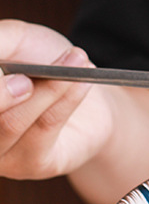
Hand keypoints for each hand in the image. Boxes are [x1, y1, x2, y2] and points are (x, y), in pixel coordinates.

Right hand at [0, 19, 113, 180]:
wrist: (85, 87)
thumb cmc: (42, 59)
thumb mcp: (17, 38)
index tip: (2, 67)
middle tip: (26, 78)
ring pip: (9, 123)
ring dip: (46, 90)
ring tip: (76, 60)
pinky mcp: (30, 165)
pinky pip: (44, 129)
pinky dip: (65, 99)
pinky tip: (83, 81)